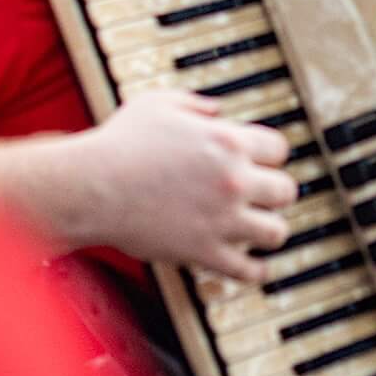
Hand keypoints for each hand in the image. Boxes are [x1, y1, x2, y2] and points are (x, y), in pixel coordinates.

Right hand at [70, 90, 295, 279]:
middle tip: (264, 197)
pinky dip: (255, 271)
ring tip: (259, 231)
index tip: (262, 163)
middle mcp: (233, 179)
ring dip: (270, 231)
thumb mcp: (158, 103)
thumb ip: (194, 103)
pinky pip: (248, 270)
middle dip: (275, 193)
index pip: (280, 148)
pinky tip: (253, 268)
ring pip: (276, 231)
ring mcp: (221, 218)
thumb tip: (215, 110)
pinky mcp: (204, 250)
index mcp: (227, 140)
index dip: (271, 155)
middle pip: (286, 190)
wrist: (89, 186)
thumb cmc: (118, 143)